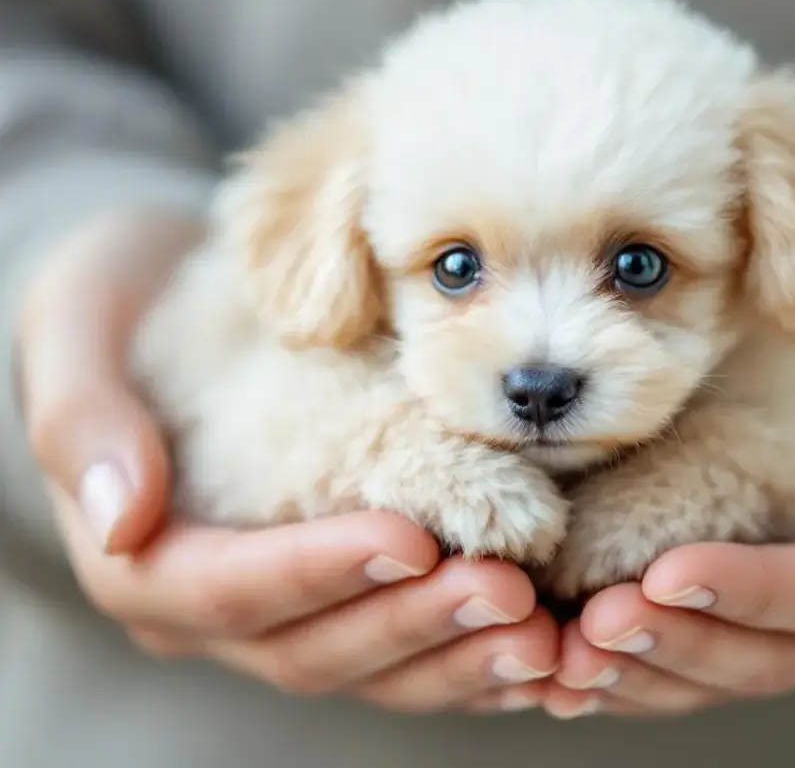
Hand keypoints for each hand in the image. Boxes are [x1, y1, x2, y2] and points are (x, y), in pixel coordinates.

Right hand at [17, 209, 556, 712]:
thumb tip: (125, 521)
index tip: (409, 537)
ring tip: (540, 632)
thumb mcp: (76, 327)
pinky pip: (409, 652)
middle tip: (506, 591)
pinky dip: (472, 658)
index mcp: (144, 559)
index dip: (318, 574)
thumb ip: (83, 418)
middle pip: (312, 649)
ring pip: (372, 668)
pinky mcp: (345, 594)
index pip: (229, 591)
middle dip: (411, 623)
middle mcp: (217, 606)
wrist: (170, 302)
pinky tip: (542, 643)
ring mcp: (286, 610)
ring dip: (458, 655)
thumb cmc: (122, 303)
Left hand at [541, 174, 794, 717]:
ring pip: (732, 663)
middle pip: (776, 649)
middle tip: (592, 626)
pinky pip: (703, 639)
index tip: (666, 573)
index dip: (756, 592)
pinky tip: (571, 654)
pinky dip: (641, 658)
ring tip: (567, 655)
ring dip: (649, 668)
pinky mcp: (765, 581)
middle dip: (683, 641)